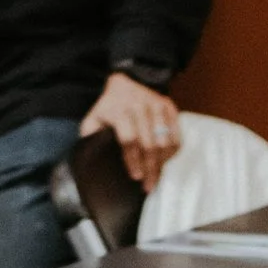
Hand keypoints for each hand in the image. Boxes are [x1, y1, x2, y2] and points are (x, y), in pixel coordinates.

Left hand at [80, 72, 182, 191]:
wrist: (125, 82)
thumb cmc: (109, 108)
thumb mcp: (94, 119)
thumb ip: (90, 138)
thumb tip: (90, 160)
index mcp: (118, 110)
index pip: (129, 139)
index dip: (133, 160)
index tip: (135, 177)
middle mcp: (140, 106)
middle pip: (149, 143)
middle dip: (150, 168)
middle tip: (149, 185)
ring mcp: (156, 105)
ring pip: (165, 140)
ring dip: (162, 162)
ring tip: (157, 176)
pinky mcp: (169, 106)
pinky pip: (176, 133)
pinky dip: (172, 150)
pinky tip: (165, 160)